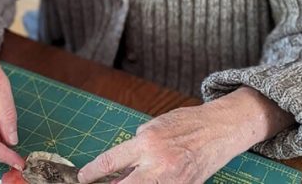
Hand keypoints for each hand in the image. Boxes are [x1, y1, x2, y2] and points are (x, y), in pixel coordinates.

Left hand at [78, 87, 295, 183]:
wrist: (218, 129)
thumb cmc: (185, 123)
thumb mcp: (155, 125)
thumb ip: (137, 145)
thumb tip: (119, 166)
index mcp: (146, 142)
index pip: (111, 161)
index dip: (93, 172)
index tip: (82, 177)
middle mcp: (157, 163)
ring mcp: (173, 180)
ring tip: (118, 183)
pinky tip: (145, 183)